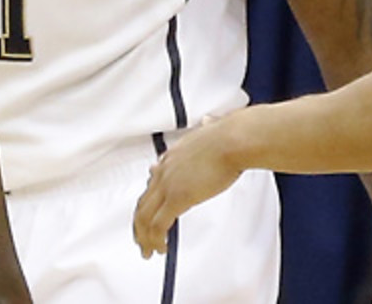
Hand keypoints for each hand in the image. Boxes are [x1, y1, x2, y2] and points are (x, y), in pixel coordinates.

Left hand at [132, 116, 242, 258]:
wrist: (232, 141)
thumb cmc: (228, 136)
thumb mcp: (210, 129)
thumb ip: (206, 128)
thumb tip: (209, 121)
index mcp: (172, 155)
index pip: (153, 180)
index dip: (148, 199)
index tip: (147, 210)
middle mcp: (165, 170)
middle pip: (143, 202)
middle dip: (140, 224)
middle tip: (141, 238)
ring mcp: (168, 185)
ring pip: (145, 217)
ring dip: (145, 237)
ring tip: (148, 250)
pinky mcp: (177, 198)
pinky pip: (158, 225)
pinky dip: (156, 240)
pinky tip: (161, 249)